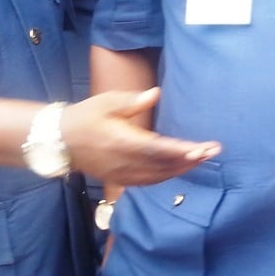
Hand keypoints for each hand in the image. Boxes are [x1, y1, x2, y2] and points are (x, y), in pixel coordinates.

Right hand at [62, 88, 220, 185]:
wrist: (61, 140)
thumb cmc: (86, 116)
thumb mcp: (106, 102)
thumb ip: (132, 101)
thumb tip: (156, 94)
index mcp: (122, 142)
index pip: (158, 149)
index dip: (182, 151)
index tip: (202, 148)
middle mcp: (124, 163)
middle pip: (164, 165)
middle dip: (191, 159)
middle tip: (213, 151)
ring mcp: (122, 174)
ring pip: (159, 176)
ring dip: (182, 168)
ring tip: (203, 158)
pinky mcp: (120, 179)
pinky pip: (149, 182)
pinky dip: (168, 176)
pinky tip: (181, 169)